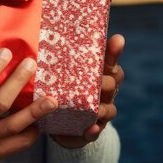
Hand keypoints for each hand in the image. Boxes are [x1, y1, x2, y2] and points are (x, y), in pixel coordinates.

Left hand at [51, 34, 124, 148]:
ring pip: (108, 109)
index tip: (117, 39)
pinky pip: (96, 131)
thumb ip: (61, 56)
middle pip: (111, 84)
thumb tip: (45, 31)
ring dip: (103, 108)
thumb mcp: (65, 73)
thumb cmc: (66, 90)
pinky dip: (94, 130)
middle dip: (106, 82)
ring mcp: (100, 112)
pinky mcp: (91, 130)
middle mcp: (104, 93)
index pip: (110, 62)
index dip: (114, 52)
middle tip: (99, 81)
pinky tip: (90, 128)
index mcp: (99, 75)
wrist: (62, 123)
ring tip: (97, 109)